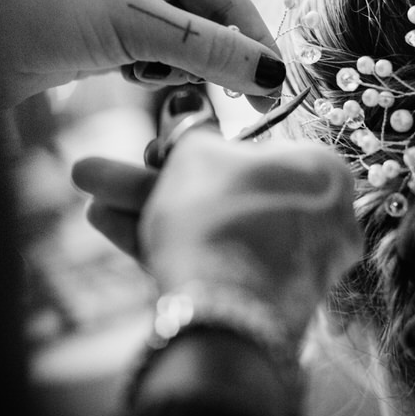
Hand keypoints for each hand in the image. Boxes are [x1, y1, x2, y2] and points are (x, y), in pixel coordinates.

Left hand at [0, 0, 284, 108]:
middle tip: (241, 103)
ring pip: (183, 48)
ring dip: (182, 70)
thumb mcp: (137, 24)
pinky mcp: (106, 39)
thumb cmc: (47, 6)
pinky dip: (154, 76)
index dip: (254, 41)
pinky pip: (154, 62)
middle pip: (210, 24)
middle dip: (218, 60)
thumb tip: (273, 72)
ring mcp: (127, 6)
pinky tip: (135, 79)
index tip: (276, 87)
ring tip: (161, 80)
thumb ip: (208, 49)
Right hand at [72, 132, 360, 339]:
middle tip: (104, 176)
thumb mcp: (194, 153)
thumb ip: (189, 130)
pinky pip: (214, 262)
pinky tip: (109, 226)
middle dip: (154, 184)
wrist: (223, 313)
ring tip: (92, 204)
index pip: (253, 150)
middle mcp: (319, 219)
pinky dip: (167, 246)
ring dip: (147, 212)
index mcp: (322, 170)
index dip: (194, 150)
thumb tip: (185, 102)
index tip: (152, 150)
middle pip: (223, 192)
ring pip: (211, 229)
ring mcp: (295, 267)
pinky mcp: (265, 304)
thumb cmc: (218, 213)